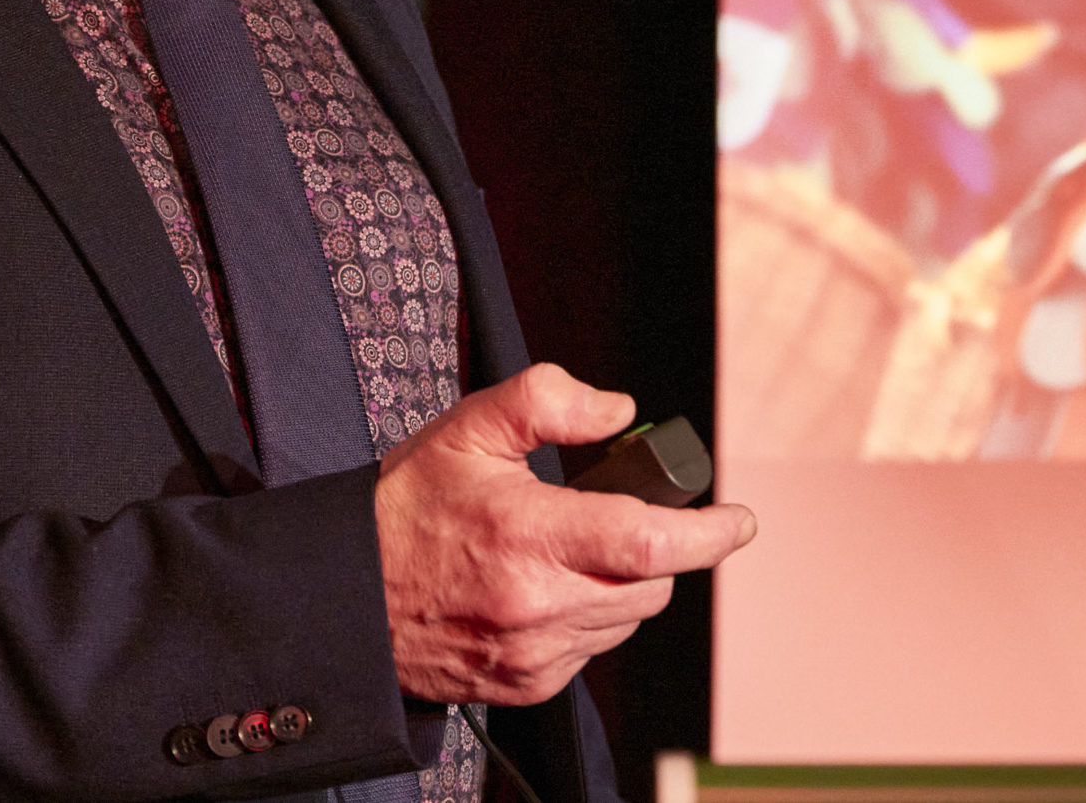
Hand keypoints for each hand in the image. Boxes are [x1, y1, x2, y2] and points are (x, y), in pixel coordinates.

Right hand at [374, 363, 756, 704]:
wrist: (346, 598)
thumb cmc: (406, 509)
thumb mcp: (468, 428)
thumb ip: (547, 401)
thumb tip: (620, 411)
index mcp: (528, 536)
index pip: (651, 544)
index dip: (709, 533)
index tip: (739, 519)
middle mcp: (537, 605)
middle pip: (651, 584)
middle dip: (657, 546)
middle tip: (618, 511)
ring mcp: (533, 654)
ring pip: (628, 617)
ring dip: (624, 581)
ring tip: (569, 547)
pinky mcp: (527, 685)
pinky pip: (593, 648)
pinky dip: (590, 614)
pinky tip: (546, 586)